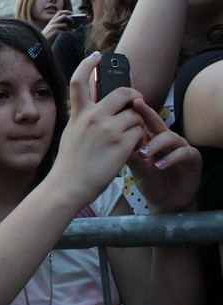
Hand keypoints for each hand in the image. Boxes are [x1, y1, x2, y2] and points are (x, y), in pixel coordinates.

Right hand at [41, 10, 72, 42]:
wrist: (41, 41)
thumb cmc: (48, 35)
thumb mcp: (52, 28)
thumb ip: (59, 24)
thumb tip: (69, 22)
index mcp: (52, 20)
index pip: (60, 12)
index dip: (66, 11)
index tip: (72, 13)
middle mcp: (52, 22)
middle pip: (64, 16)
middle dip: (70, 18)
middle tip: (73, 22)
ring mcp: (53, 26)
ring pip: (65, 24)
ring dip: (68, 29)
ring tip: (67, 32)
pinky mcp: (54, 31)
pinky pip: (63, 31)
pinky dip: (65, 33)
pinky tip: (64, 36)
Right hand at [56, 53, 146, 204]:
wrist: (69, 184)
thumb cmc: (70, 164)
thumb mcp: (71, 134)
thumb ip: (83, 118)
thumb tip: (94, 108)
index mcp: (79, 114)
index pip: (79, 81)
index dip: (88, 65)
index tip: (97, 56)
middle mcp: (94, 117)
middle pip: (124, 93)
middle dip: (135, 96)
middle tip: (138, 102)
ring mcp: (109, 129)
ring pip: (136, 115)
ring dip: (138, 124)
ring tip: (130, 137)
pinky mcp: (122, 143)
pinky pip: (140, 132)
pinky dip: (139, 140)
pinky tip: (130, 149)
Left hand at [126, 98, 201, 212]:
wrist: (165, 200)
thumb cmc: (149, 181)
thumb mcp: (136, 168)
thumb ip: (129, 154)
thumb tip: (112, 140)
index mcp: (151, 138)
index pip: (143, 121)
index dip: (134, 112)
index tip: (122, 104)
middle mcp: (166, 139)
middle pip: (157, 122)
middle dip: (147, 113)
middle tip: (136, 106)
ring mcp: (181, 147)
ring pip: (170, 137)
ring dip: (156, 144)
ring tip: (143, 153)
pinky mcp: (193, 158)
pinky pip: (184, 153)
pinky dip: (171, 159)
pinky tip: (159, 165)